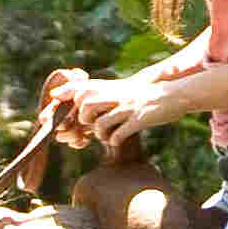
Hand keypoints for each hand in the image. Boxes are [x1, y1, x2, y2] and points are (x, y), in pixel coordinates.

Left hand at [38, 67, 154, 150]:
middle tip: (93, 126)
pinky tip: (117, 140)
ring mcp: (127, 108)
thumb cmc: (144, 97)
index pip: (82, 88)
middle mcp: (116, 96)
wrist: (172, 95)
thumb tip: (80, 101)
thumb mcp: (122, 90)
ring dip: (100, 134)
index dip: (66, 94)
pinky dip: (113, 140)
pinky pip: (117, 135)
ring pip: (100, 124)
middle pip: (86, 107)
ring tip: (107, 135)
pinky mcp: (138, 120)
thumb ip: (104, 93)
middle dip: (85, 120)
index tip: (54, 100)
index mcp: (111, 87)